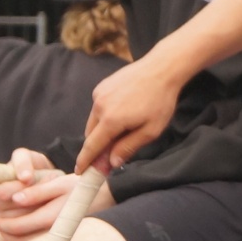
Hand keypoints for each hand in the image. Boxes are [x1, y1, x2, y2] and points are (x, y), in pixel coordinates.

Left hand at [0, 153, 114, 237]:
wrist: (107, 199)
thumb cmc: (83, 187)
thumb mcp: (60, 183)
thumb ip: (37, 192)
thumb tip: (15, 199)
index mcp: (53, 217)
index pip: (17, 226)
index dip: (2, 223)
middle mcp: (56, 232)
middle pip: (18, 240)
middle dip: (4, 231)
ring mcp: (60, 239)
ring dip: (12, 238)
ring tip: (7, 226)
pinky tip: (23, 231)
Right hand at [80, 56, 186, 173]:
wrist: (161, 69)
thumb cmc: (160, 101)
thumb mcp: (150, 130)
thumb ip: (128, 147)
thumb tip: (111, 163)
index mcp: (111, 120)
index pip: (92, 146)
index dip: (85, 161)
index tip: (79, 171)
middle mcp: (99, 106)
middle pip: (91, 135)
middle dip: (97, 147)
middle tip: (108, 158)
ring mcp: (98, 94)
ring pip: (94, 121)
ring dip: (102, 131)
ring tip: (124, 131)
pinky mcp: (101, 87)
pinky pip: (98, 108)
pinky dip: (105, 116)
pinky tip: (124, 113)